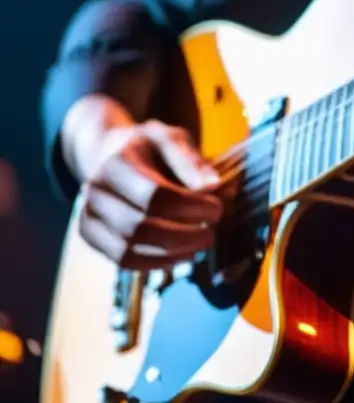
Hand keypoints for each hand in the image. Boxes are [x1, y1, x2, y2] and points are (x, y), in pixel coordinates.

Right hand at [78, 121, 222, 270]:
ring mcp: (89, 217)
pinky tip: (180, 254)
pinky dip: (156, 263)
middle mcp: (95, 192)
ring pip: (129, 250)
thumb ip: (190, 160)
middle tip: (211, 233)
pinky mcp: (92, 238)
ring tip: (199, 246)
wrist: (111, 154)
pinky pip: (123, 261)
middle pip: (140, 227)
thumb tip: (211, 185)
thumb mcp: (171, 139)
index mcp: (116, 163)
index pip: (155, 195)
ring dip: (171, 253)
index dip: (191, 207)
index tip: (216, 209)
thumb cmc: (149, 148)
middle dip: (183, 236)